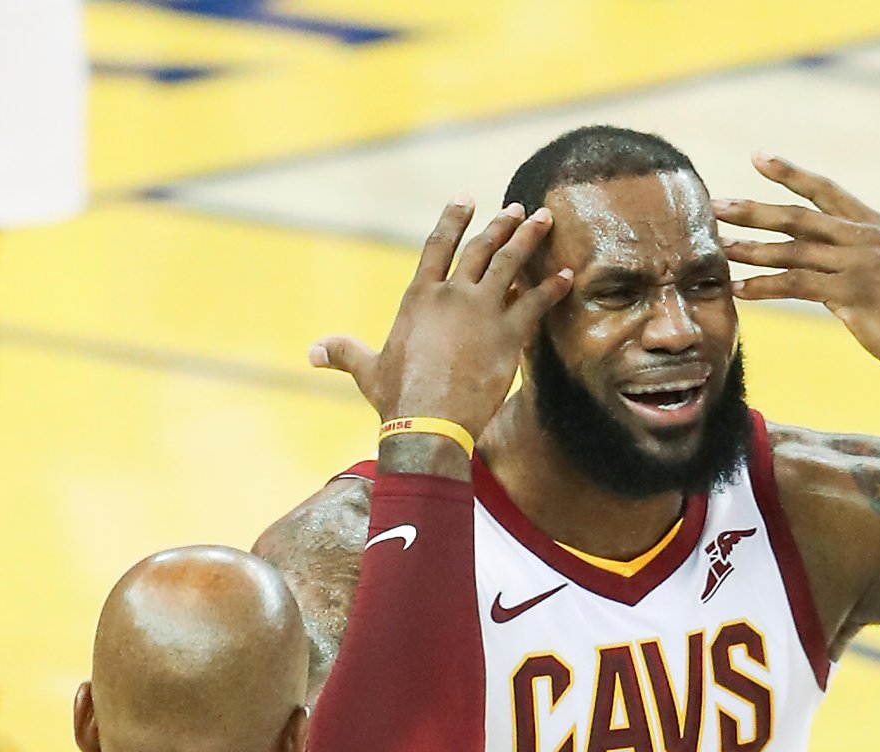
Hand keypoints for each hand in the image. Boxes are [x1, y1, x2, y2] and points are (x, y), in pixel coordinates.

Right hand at [309, 199, 572, 443]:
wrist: (428, 424)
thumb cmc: (397, 400)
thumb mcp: (366, 370)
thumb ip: (343, 352)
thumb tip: (312, 352)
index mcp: (419, 297)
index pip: (437, 246)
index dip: (453, 220)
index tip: (465, 199)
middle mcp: (452, 294)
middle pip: (481, 248)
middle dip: (500, 225)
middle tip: (517, 210)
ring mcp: (482, 311)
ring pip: (511, 263)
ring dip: (529, 240)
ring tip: (545, 221)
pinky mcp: (507, 335)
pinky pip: (535, 302)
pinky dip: (552, 287)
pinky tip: (567, 275)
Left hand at [714, 153, 879, 410]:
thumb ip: (852, 256)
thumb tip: (819, 256)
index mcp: (874, 225)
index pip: (825, 189)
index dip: (790, 172)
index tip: (758, 158)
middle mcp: (866, 236)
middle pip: (799, 215)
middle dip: (754, 209)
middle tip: (716, 204)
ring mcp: (860, 263)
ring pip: (794, 250)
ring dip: (752, 250)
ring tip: (720, 249)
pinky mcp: (853, 293)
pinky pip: (797, 285)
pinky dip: (765, 286)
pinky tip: (740, 290)